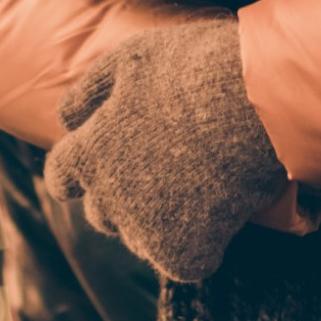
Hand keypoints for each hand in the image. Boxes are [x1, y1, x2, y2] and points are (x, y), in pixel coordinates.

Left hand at [43, 20, 288, 282]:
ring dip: (158, 220)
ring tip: (198, 182)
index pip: (61, 175)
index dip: (81, 168)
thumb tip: (65, 118)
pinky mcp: (183, 256)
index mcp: (90, 152)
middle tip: (168, 165)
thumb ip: (89, 90)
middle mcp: (108, 197)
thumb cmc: (197, 69)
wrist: (260, 103)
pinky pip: (182, 262)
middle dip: (123, 195)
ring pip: (139, 239)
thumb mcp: (132, 58)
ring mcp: (144, 231)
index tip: (106, 159)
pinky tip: (220, 210)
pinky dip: (200, 244)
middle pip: (101, 213)